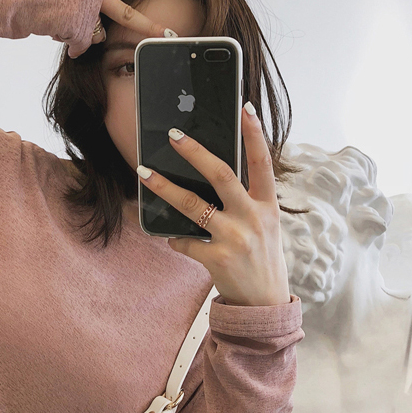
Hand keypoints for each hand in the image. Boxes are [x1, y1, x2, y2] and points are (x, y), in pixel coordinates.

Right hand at [68, 0, 178, 57]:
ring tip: (61, 22)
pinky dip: (69, 43)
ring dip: (81, 34)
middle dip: (149, 27)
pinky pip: (80, 45)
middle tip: (169, 34)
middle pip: (127, 15)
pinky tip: (55, 30)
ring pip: (97, 34)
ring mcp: (89, 10)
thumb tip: (95, 30)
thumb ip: (89, 0)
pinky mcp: (80, 29)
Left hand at [137, 103, 291, 306]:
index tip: (244, 108)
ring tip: (144, 173)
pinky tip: (170, 237)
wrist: (264, 304)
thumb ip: (245, 202)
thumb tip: (210, 175)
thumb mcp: (264, 226)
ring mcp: (235, 238)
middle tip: (174, 135)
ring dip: (164, 187)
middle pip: (221, 175)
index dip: (255, 134)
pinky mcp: (218, 259)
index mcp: (268, 205)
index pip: (262, 163)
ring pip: (193, 205)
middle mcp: (253, 218)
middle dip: (194, 152)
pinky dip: (174, 238)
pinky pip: (185, 241)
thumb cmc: (261, 259)